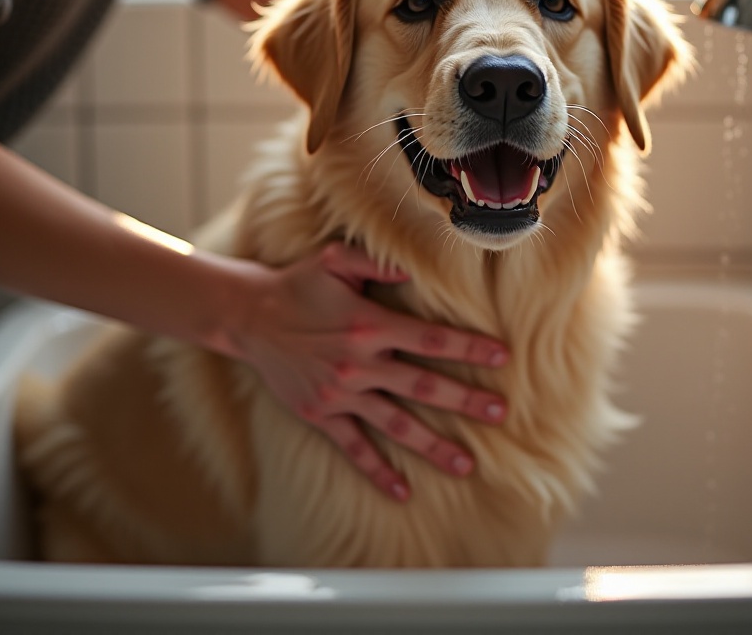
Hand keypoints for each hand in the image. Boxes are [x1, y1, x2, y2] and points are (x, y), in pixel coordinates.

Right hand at [225, 243, 508, 500]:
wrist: (250, 317)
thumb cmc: (298, 284)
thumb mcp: (335, 260)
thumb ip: (377, 263)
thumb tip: (416, 268)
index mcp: (369, 325)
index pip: (432, 339)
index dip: (469, 347)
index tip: (502, 356)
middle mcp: (359, 363)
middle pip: (424, 386)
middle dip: (465, 399)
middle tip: (500, 412)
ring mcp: (341, 394)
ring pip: (396, 424)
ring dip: (433, 444)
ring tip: (467, 463)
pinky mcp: (322, 414)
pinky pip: (354, 448)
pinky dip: (377, 471)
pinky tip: (402, 492)